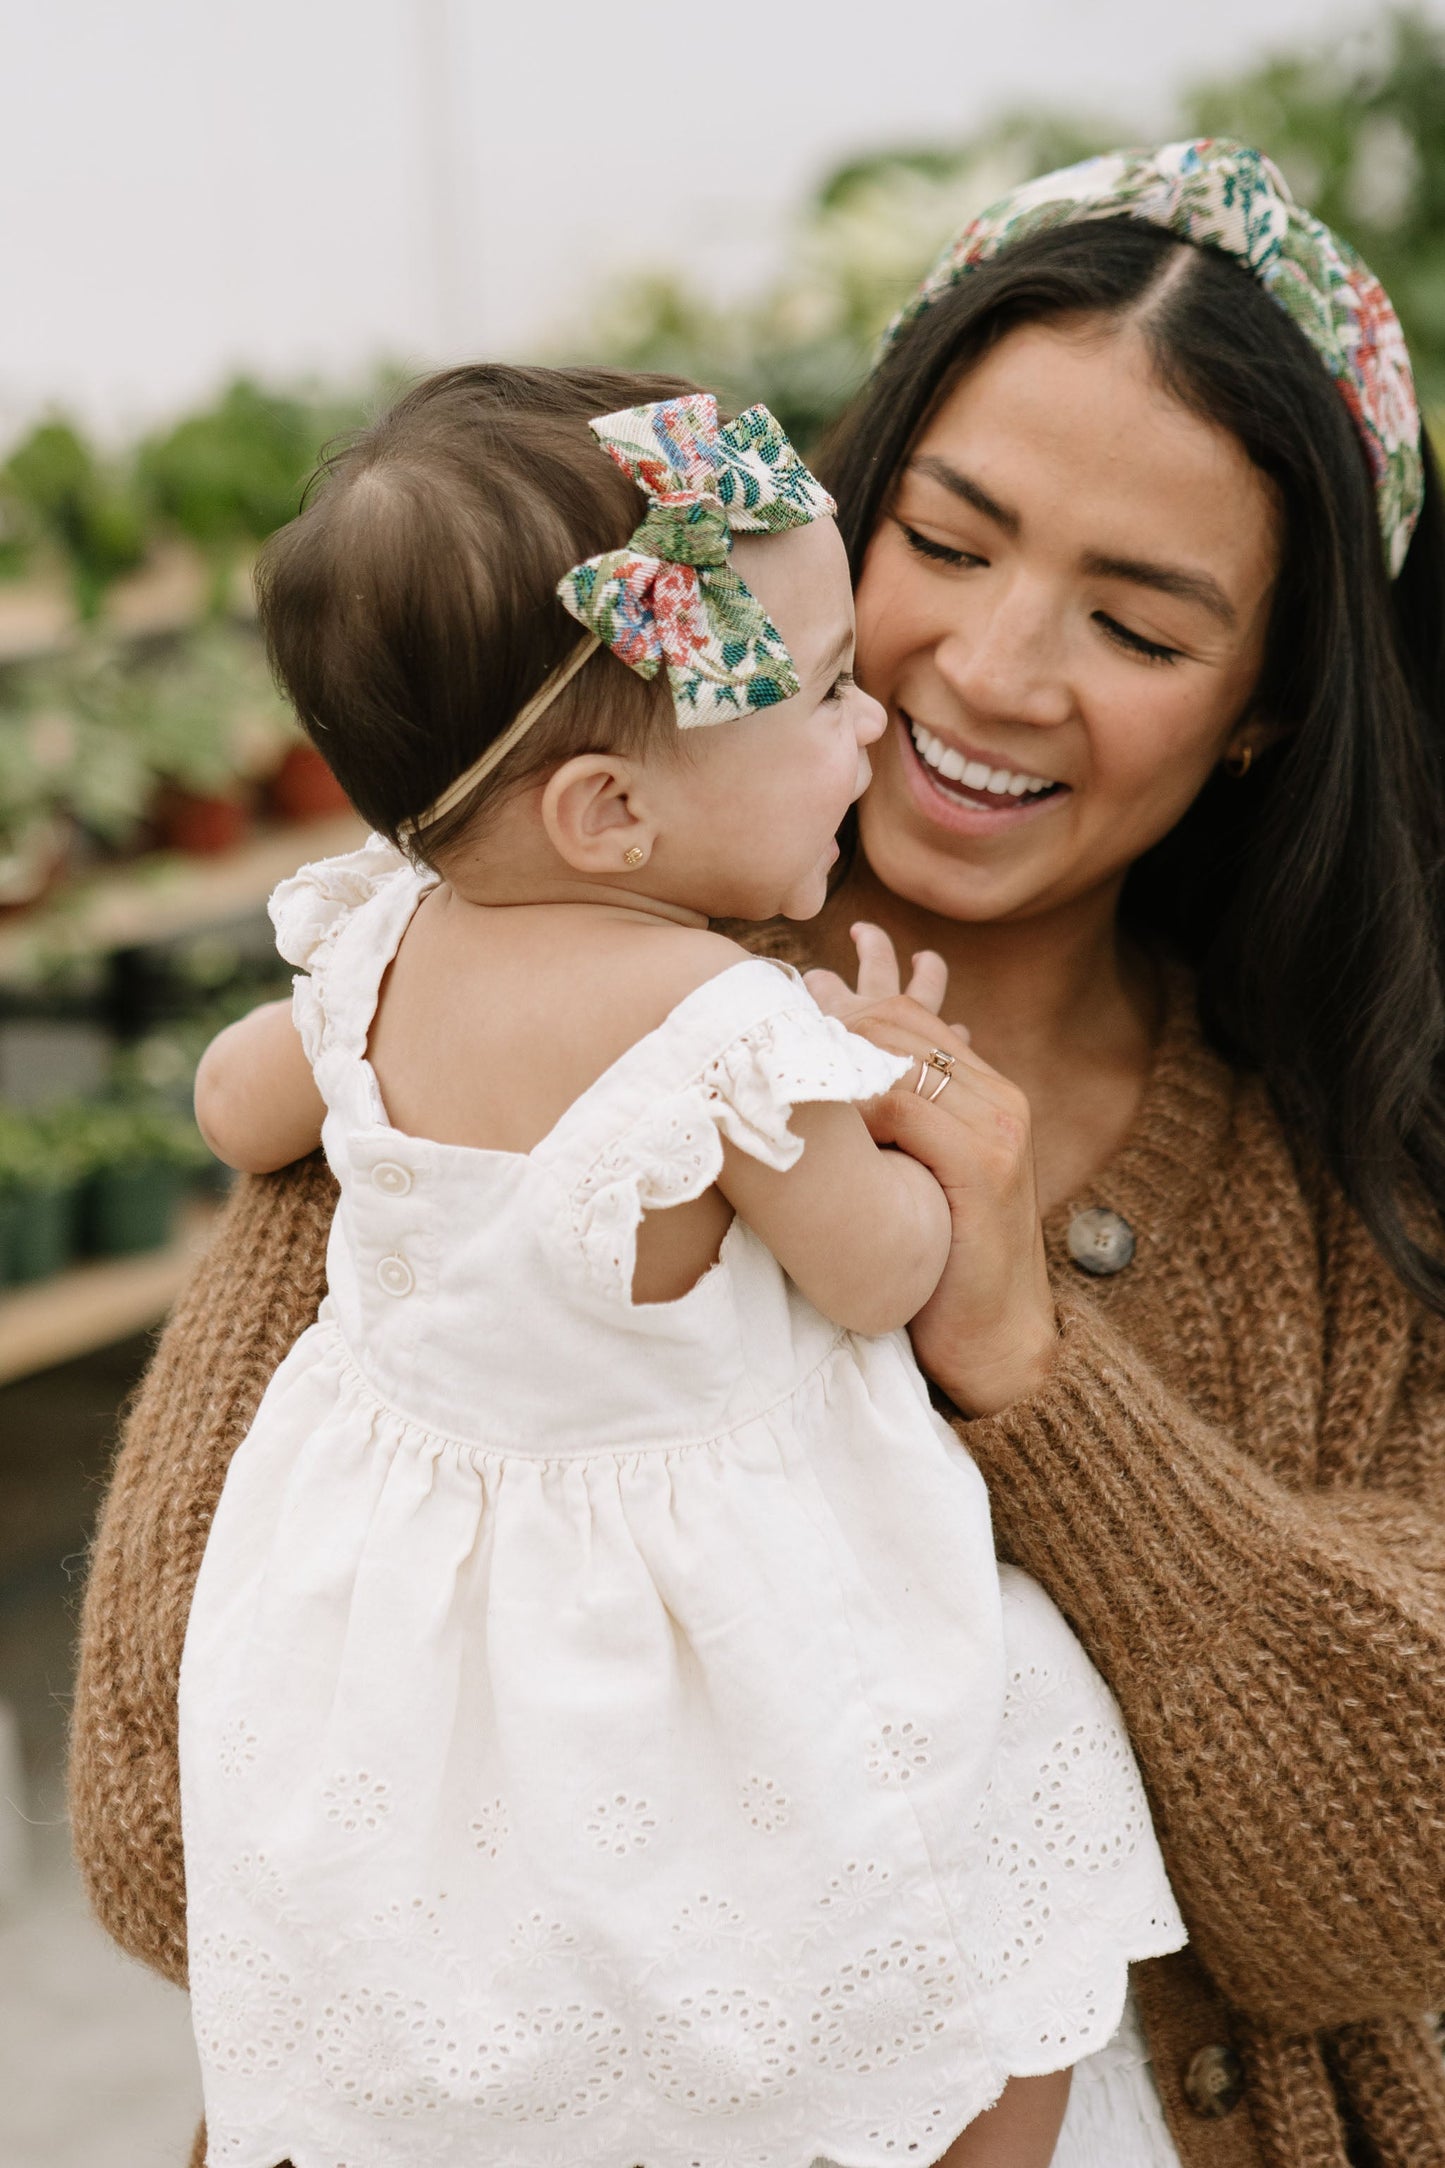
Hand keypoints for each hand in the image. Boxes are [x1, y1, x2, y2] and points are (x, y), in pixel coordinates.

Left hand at [806, 925, 1057, 1417]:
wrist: (995, 1340)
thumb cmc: (944, 1266)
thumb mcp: (917, 1183)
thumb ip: (892, 1133)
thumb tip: (827, 1096)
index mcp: (987, 1095)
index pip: (910, 1017)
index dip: (843, 1003)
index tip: (785, 1000)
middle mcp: (999, 1098)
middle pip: (901, 1025)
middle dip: (830, 1013)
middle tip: (765, 1013)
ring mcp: (998, 1128)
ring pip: (900, 1057)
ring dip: (832, 1053)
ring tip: (773, 1055)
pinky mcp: (985, 1166)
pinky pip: (907, 1106)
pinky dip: (854, 1103)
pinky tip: (811, 1115)